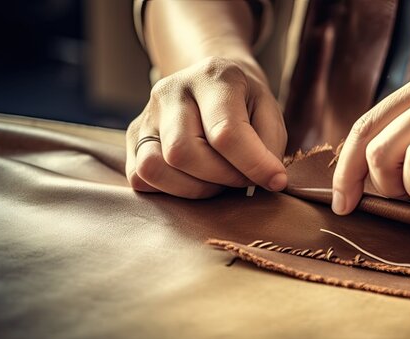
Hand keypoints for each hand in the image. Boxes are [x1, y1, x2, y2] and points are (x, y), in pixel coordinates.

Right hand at [125, 56, 287, 197]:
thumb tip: (269, 180)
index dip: (254, 164)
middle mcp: (171, 90)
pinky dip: (171, 189)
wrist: (212, 84)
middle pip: (184, 152)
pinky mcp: (134, 138)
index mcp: (213, 77)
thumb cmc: (245, 104)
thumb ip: (271, 144)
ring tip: (219, 181)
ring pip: (155, 167)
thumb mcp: (269, 112)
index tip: (276, 181)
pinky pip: (140, 177)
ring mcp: (147, 113)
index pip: (226, 131)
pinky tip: (195, 180)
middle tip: (242, 177)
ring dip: (194, 188)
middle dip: (222, 177)